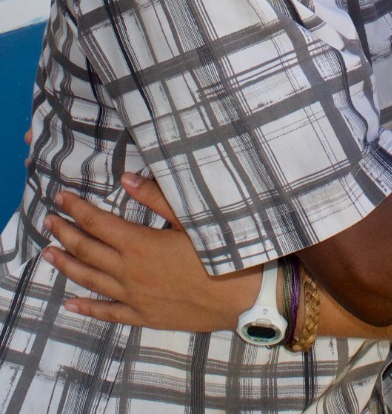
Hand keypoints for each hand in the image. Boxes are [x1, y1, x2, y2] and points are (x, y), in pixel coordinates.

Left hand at [42, 177, 259, 330]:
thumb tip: (126, 179)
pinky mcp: (143, 316)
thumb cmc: (218, 251)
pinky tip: (71, 302)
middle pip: (87, 250)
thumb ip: (155, 198)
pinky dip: (86, 307)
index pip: (98, 223)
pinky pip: (107, 312)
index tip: (61, 198)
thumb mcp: (190, 218)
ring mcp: (133, 297)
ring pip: (90, 280)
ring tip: (48, 255)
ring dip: (67, 265)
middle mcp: (129, 272)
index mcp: (139, 244)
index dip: (77, 209)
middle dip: (65, 233)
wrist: (238, 295)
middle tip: (48, 221)